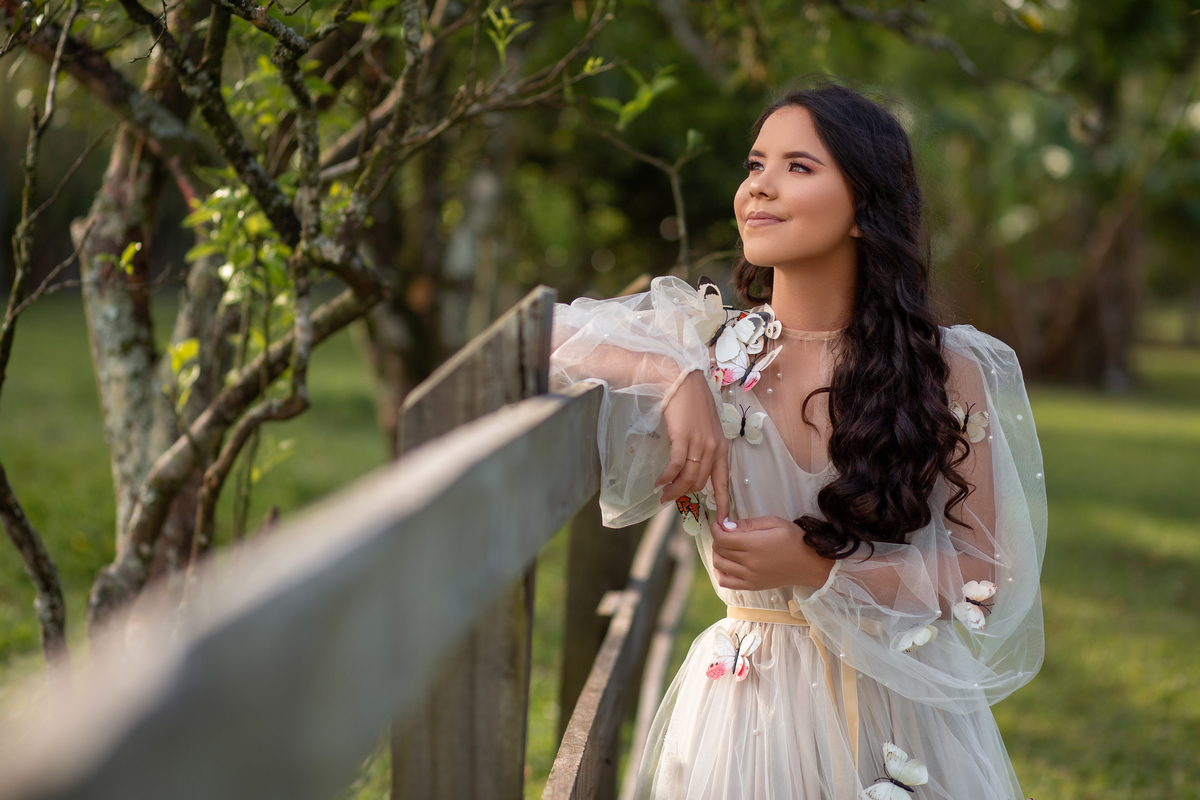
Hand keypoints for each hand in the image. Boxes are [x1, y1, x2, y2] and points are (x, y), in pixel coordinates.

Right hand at [654, 370, 729, 523]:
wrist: (680, 380)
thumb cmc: (691, 403)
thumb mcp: (704, 428)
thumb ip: (703, 448)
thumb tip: (693, 468)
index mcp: (722, 447)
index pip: (725, 481)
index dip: (724, 503)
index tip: (723, 523)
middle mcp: (714, 447)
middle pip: (700, 483)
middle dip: (685, 495)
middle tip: (670, 499)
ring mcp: (699, 443)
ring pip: (688, 478)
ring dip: (674, 490)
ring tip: (662, 494)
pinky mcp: (683, 438)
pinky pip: (675, 466)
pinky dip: (666, 478)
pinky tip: (658, 481)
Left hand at [710, 515, 833, 590]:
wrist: (810, 563)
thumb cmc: (794, 539)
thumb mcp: (774, 522)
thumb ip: (749, 523)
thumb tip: (726, 526)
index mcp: (755, 545)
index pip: (722, 538)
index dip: (716, 529)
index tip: (718, 524)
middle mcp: (750, 563)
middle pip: (719, 550)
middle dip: (717, 538)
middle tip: (724, 532)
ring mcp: (751, 577)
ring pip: (719, 565)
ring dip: (717, 554)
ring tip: (725, 547)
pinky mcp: (753, 586)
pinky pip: (726, 582)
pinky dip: (720, 573)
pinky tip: (726, 564)